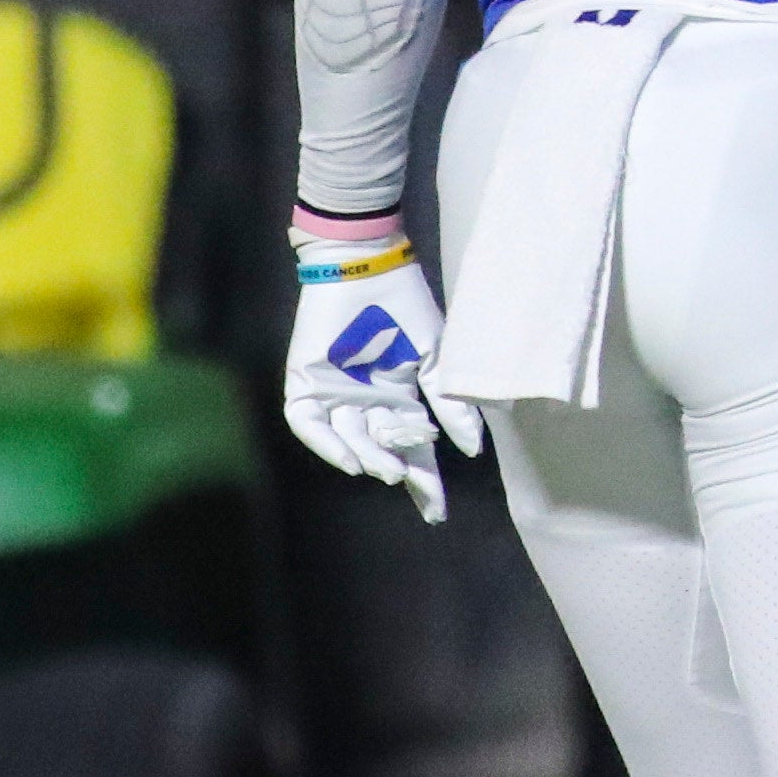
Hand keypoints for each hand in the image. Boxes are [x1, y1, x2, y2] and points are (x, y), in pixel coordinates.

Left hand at [281, 231, 486, 520]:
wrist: (366, 264)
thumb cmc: (404, 303)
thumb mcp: (436, 356)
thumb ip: (450, 402)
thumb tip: (473, 450)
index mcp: (397, 395)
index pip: (412, 447)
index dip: (424, 479)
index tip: (436, 511)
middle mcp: (365, 400)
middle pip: (381, 449)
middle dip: (397, 470)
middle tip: (410, 481)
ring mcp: (333, 394)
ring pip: (348, 440)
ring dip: (368, 457)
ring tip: (389, 468)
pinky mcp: (304, 383)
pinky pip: (308, 424)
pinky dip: (326, 444)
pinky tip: (349, 459)